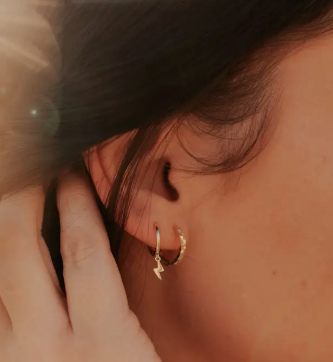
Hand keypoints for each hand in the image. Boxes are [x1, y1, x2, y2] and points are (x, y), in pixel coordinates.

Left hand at [0, 173, 160, 361]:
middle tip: (29, 170)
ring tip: (9, 202)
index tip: (73, 172)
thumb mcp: (138, 347)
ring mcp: (10, 360)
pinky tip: (1, 251)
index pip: (82, 251)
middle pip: (18, 256)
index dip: (76, 204)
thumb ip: (116, 300)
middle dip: (20, 202)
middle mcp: (46, 349)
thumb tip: (91, 241)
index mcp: (102, 341)